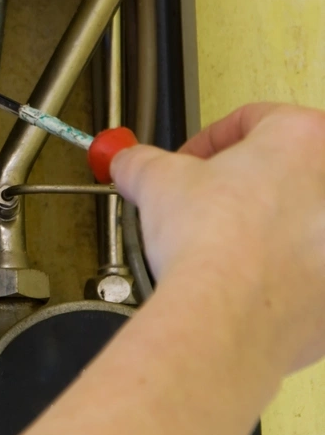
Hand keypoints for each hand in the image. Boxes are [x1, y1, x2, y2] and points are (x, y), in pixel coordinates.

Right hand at [112, 103, 324, 372]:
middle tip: (207, 198)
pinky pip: (305, 270)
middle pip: (285, 170)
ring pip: (298, 220)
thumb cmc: (214, 244)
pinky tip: (240, 277)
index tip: (189, 161)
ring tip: (221, 242)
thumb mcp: (155, 180)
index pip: (255, 119)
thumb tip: (129, 163)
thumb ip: (141, 161)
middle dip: (243, 183)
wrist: (227, 315)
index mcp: (303, 140)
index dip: (210, 140)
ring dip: (262, 226)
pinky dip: (277, 271)